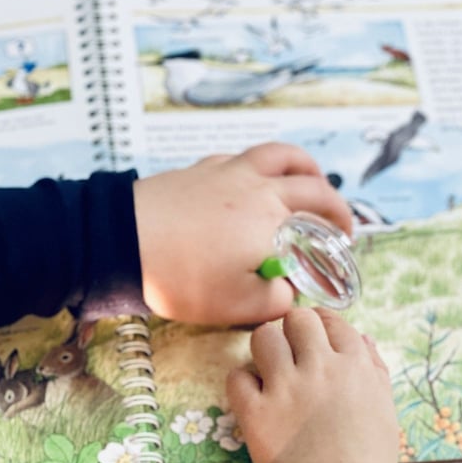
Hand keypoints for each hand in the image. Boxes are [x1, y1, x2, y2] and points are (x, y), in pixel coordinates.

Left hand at [133, 142, 351, 325]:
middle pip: (314, 189)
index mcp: (274, 224)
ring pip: (283, 157)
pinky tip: (257, 177)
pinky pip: (246, 156)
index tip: (338, 261)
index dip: (335, 248)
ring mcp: (232, 173)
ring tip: (313, 179)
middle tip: (341, 225)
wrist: (120, 241)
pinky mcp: (204, 167)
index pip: (321, 233)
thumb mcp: (234, 306)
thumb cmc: (178, 276)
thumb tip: (288, 293)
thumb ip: (274, 301)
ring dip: (307, 168)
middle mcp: (261, 191)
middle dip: (336, 207)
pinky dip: (264, 163)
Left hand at [227, 307, 399, 462]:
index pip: (332, 321)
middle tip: (291, 353)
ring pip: (264, 337)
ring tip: (270, 370)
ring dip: (266, 350)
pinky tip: (254, 397)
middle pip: (297, 319)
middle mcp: (320, 368)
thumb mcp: (386, 411)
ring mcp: (285, 388)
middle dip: (293, 331)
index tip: (313, 337)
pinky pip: (236, 376)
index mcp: (355, 366)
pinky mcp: (255, 411)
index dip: (321, 326)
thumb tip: (363, 338)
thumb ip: (375, 370)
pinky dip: (242, 383)